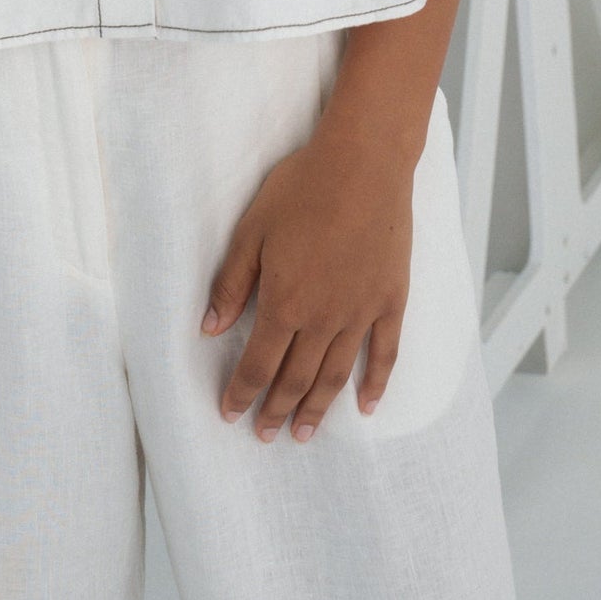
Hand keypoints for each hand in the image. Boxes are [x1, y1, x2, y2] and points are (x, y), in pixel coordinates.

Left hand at [200, 110, 416, 441]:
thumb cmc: (302, 189)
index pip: (258, 364)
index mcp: (285, 303)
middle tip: (264, 435)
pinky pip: (384, 354)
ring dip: (317, 408)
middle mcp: (323, 319)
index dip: (242, 392)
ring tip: (304, 434)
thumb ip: (232, 284)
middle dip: (276, 410)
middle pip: (295, 378)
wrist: (364, 164)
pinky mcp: (391, 301)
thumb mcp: (252, 231)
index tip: (230, 414)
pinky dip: (375, 385)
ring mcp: (361, 314)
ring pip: (335, 375)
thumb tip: (209, 328)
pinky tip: (365, 407)